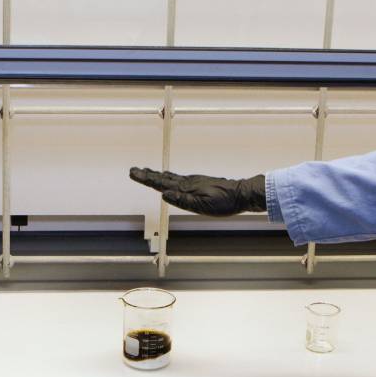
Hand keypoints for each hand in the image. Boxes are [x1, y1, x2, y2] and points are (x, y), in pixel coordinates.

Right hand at [129, 168, 266, 215]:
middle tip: (134, 170)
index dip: (146, 179)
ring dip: (157, 175)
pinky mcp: (199, 183)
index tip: (134, 173)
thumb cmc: (223, 203)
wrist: (241, 194)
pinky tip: (169, 178)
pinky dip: (169, 177)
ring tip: (147, 172)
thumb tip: (164, 194)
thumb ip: (182, 200)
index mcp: (186, 188)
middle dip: (148, 175)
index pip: (161, 183)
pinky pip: (179, 179)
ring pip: (170, 178)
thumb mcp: (202, 206)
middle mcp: (187, 183)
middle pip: (163, 178)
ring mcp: (193, 182)